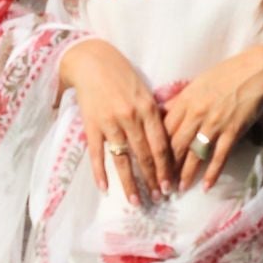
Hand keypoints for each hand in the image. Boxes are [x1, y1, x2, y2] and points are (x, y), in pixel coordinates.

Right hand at [56, 39, 176, 205]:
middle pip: (145, 156)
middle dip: (153, 180)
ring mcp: (110, 123)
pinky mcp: (92, 125)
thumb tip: (169, 138)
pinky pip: (97, 153)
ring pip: (123, 160)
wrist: (91, 60)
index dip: (167, 168)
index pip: (161, 146)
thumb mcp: (145, 90)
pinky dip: (100, 172)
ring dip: (130, 183)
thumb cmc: (121, 74)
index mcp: (148, 109)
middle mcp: (131, 118)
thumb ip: (155, 114)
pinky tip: (105, 188)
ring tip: (137, 201)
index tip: (170, 185)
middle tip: (158, 198)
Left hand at [162, 44, 262, 190]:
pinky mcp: (233, 131)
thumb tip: (161, 111)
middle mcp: (196, 114)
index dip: (154, 149)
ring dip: (185, 175)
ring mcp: (215, 124)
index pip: (163, 130)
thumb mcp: (197, 83)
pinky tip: (206, 187)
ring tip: (178, 190)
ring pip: (194, 155)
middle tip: (160, 184)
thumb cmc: (227, 75)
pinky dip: (212, 173)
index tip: (149, 163)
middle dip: (166, 168)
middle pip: (175, 146)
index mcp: (185, 101)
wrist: (258, 72)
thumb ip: (179, 100)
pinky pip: (219, 156)